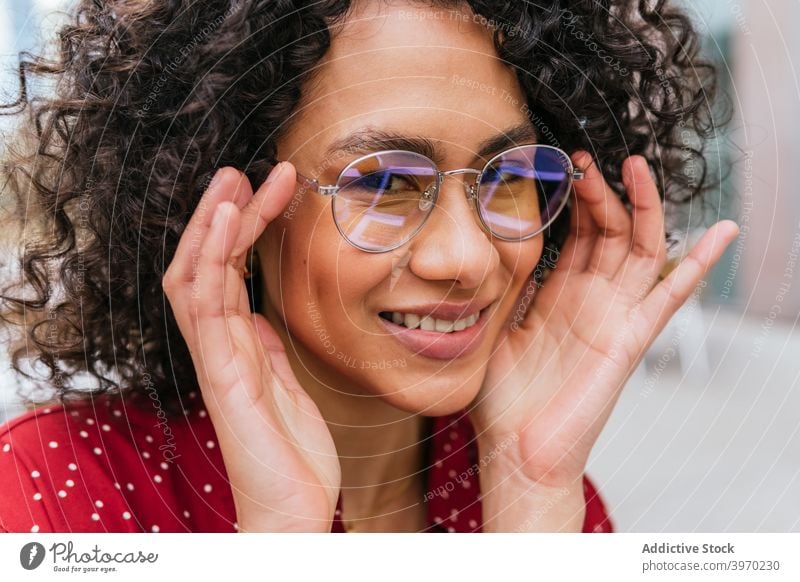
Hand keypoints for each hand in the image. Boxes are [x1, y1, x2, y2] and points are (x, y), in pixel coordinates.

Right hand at [163, 163, 340, 531]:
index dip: (236, 231)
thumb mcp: (287, 387)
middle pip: (206, 266)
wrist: (292, 509)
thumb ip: (268, 350)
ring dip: (213, 225)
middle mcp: (220, 346)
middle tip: (241, 172)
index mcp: (237, 346)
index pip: (225, 275)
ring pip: (198, 277)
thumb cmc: (290, 454)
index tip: (261, 192)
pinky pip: (208, 306)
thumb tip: (261, 317)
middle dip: (221, 217)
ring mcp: (217, 359)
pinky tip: (228, 220)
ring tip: (232, 180)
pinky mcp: (224, 375)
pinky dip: (213, 257)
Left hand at [471, 152, 739, 529]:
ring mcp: (614, 317)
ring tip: (633, 166)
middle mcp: (591, 299)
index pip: (579, 233)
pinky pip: (670, 298)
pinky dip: (698, 265)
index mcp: (559, 294)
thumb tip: (506, 245)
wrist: (515, 451)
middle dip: (602, 191)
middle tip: (586, 157)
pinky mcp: (630, 340)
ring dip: (642, 208)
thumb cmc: (502, 397)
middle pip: (609, 231)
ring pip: (640, 250)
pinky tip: (722, 234)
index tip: (562, 162)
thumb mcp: (497, 327)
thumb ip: (511, 288)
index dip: (576, 198)